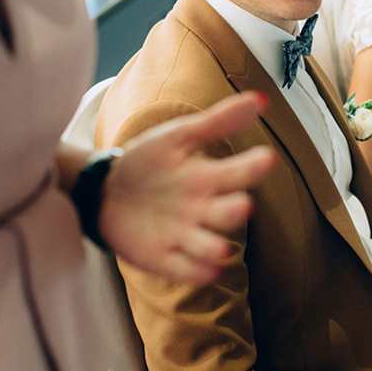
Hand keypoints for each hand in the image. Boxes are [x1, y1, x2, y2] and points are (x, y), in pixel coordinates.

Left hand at [99, 92, 275, 284]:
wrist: (104, 191)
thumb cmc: (148, 162)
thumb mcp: (178, 137)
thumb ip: (217, 121)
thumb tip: (261, 99)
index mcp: (207, 179)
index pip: (236, 174)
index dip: (251, 167)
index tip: (267, 157)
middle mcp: (201, 210)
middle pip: (225, 213)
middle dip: (233, 211)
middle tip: (241, 204)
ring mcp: (183, 236)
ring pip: (207, 246)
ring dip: (214, 248)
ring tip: (220, 247)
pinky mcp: (162, 258)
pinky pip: (183, 269)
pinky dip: (195, 271)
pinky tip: (207, 270)